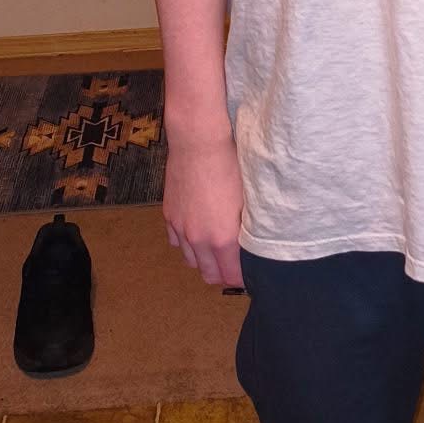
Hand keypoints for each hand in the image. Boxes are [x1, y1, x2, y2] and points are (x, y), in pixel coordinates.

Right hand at [162, 123, 244, 288]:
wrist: (199, 144)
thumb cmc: (230, 167)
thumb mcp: (248, 201)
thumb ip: (247, 229)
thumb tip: (254, 244)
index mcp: (223, 239)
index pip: (231, 276)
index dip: (241, 279)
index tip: (249, 275)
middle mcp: (199, 239)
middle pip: (209, 275)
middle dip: (222, 275)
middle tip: (233, 267)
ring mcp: (181, 228)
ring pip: (191, 261)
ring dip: (204, 261)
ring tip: (215, 252)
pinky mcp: (169, 215)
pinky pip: (176, 242)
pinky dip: (187, 243)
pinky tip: (197, 232)